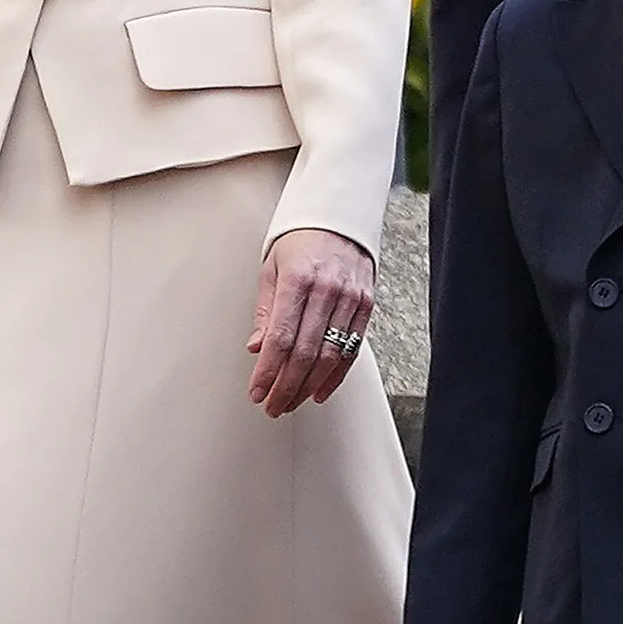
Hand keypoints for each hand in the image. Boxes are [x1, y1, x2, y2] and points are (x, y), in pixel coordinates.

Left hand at [247, 228, 375, 417]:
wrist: (338, 216)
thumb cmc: (300, 241)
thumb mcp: (272, 269)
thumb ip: (265, 311)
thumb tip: (257, 347)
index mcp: (298, 279)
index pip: (281, 337)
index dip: (268, 371)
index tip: (257, 392)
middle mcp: (326, 290)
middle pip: (305, 353)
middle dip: (286, 386)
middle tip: (272, 406)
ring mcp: (350, 298)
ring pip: (330, 356)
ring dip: (309, 386)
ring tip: (291, 402)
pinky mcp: (366, 305)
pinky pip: (352, 348)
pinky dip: (336, 375)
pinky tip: (320, 390)